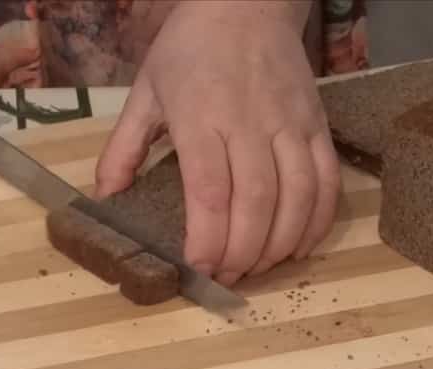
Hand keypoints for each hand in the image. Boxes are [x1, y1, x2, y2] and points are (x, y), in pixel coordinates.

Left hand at [95, 1, 340, 284]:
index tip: (198, 269)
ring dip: (281, 243)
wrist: (246, 4)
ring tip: (260, 267)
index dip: (207, 238)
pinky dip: (318, 220)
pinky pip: (328, 179)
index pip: (209, 190)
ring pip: (297, 196)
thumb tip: (105, 197)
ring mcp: (290, 124)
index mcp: (200, 116)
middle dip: (242, 252)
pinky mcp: (317, 124)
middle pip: (255, 201)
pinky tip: (300, 245)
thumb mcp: (145, 91)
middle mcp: (249, 123)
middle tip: (227, 277)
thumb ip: (123, 147)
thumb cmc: (190, 49)